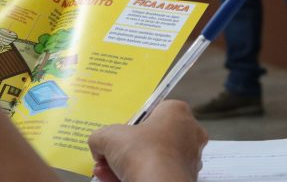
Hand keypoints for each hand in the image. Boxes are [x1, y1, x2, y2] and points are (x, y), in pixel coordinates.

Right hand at [88, 100, 207, 181]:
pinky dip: (137, 176)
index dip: (133, 122)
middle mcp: (189, 134)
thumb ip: (101, 136)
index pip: (154, 111)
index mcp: (177, 112)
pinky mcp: (184, 179)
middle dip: (125, 149)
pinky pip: (156, 174)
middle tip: (107, 155)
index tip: (119, 132)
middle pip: (151, 139)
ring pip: (153, 159)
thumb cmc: (142, 152)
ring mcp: (188, 159)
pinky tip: (113, 180)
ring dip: (126, 165)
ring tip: (104, 170)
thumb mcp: (109, 136)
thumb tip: (98, 145)